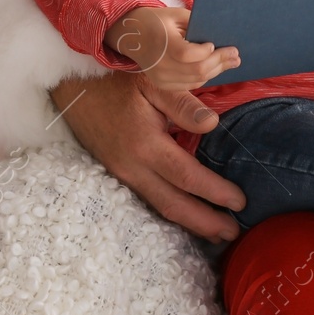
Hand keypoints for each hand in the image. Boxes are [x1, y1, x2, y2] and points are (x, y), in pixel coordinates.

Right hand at [50, 72, 246, 242]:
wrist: (72, 85)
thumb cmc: (117, 80)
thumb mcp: (154, 81)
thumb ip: (184, 104)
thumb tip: (213, 125)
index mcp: (145, 145)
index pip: (187, 177)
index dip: (214, 192)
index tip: (240, 202)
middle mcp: (132, 167)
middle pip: (173, 204)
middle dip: (204, 222)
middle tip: (234, 234)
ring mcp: (122, 173)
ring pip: (159, 206)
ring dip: (189, 222)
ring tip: (217, 232)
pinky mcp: (117, 173)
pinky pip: (148, 199)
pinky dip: (172, 211)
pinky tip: (188, 214)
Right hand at [105, 5, 238, 90]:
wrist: (131, 36)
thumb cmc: (158, 21)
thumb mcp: (176, 15)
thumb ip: (197, 24)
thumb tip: (222, 33)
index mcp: (162, 42)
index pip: (186, 54)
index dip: (204, 52)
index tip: (213, 44)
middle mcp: (159, 64)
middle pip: (196, 69)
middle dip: (220, 62)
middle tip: (236, 55)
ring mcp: (160, 77)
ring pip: (196, 79)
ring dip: (217, 71)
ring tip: (232, 62)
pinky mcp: (162, 84)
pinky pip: (190, 85)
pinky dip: (206, 77)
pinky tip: (216, 68)